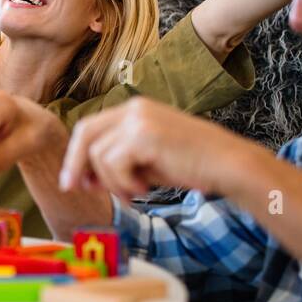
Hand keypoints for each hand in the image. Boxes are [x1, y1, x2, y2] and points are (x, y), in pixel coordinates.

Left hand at [59, 97, 261, 201]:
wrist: (227, 165)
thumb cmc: (192, 165)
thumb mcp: (147, 162)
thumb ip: (116, 165)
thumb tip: (83, 179)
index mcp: (135, 110)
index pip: (91, 127)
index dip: (77, 154)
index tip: (74, 181)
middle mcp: (133, 108)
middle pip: (85, 133)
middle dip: (76, 164)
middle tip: (75, 189)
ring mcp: (138, 119)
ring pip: (98, 154)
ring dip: (112, 181)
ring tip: (136, 192)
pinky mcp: (143, 134)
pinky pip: (112, 164)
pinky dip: (124, 182)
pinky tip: (146, 188)